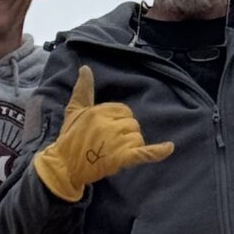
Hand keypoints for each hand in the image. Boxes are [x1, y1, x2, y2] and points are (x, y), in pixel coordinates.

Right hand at [33, 66, 174, 201]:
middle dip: (125, 134)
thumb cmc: (70, 137)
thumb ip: (83, 89)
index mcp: (100, 111)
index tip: (105, 130)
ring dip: (130, 147)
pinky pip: (145, 152)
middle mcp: (109, 125)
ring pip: (137, 138)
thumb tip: (86, 68)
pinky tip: (169, 147)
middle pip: (133, 125)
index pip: (124, 111)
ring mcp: (116, 142)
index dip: (118, 121)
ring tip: (113, 153)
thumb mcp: (74, 110)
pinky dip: (158, 152)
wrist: (64, 165)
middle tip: (107, 144)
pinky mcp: (122, 158)